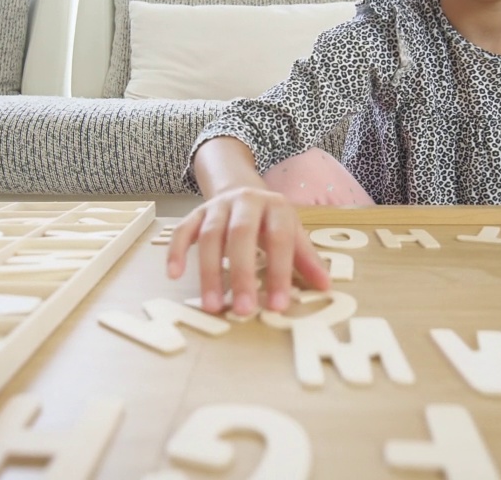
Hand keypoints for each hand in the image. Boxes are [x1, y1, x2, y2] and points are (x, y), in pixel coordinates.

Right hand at [167, 186, 330, 315]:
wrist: (241, 189)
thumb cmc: (270, 221)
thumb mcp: (292, 232)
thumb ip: (306, 259)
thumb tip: (326, 286)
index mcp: (276, 206)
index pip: (279, 239)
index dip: (279, 272)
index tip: (277, 305)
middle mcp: (245, 201)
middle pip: (241, 236)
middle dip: (242, 274)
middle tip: (243, 310)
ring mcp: (217, 206)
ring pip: (210, 236)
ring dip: (209, 272)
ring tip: (212, 305)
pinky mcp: (195, 213)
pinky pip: (182, 230)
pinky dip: (176, 251)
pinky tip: (174, 275)